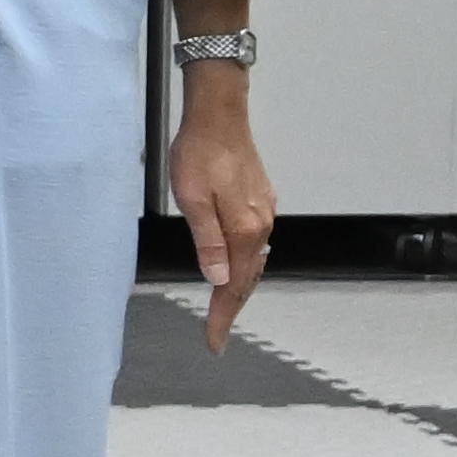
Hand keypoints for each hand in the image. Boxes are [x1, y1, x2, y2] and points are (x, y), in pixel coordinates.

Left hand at [172, 70, 277, 342]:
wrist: (219, 113)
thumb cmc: (198, 153)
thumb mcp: (192, 199)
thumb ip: (207, 241)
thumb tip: (218, 280)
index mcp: (244, 229)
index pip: (234, 286)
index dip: (222, 317)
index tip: (213, 343)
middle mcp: (261, 224)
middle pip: (248, 278)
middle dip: (231, 309)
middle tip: (216, 335)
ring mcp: (264, 211)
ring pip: (254, 261)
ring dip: (239, 287)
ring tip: (224, 310)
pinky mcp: (261, 199)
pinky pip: (255, 243)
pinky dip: (245, 264)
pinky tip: (235, 266)